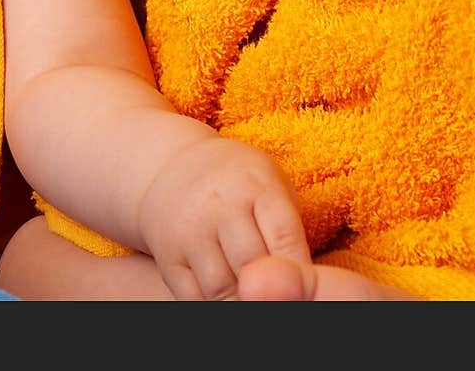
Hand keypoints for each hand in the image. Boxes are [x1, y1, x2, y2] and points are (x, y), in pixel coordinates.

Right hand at [137, 133, 310, 300]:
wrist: (176, 168)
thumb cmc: (241, 185)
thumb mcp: (271, 187)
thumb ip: (288, 232)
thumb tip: (305, 284)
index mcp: (255, 185)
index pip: (283, 236)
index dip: (298, 271)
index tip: (306, 291)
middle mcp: (218, 205)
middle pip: (251, 268)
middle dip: (271, 292)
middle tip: (283, 300)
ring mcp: (189, 231)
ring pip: (221, 289)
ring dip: (243, 303)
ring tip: (257, 299)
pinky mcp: (167, 256)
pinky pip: (193, 299)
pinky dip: (213, 306)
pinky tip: (230, 300)